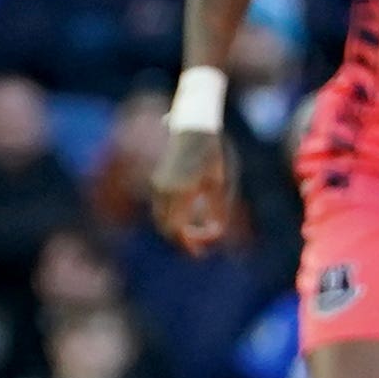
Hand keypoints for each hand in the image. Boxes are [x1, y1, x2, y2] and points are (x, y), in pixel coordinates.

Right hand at [152, 125, 236, 252]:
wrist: (193, 128)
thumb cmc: (211, 154)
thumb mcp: (220, 183)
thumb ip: (217, 210)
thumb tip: (215, 234)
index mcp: (182, 191)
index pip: (177, 229)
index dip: (189, 243)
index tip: (202, 249)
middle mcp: (165, 190)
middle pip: (165, 228)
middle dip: (181, 241)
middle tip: (199, 249)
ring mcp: (159, 185)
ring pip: (161, 220)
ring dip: (175, 232)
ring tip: (196, 236)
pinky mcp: (158, 182)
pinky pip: (161, 209)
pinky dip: (172, 220)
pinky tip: (187, 221)